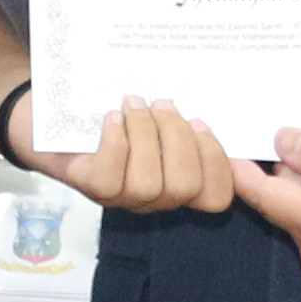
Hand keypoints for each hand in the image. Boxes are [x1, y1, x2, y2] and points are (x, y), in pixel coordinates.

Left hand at [33, 93, 242, 214]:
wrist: (56, 116)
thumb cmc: (119, 117)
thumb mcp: (160, 121)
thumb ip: (198, 134)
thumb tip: (244, 153)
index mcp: (180, 180)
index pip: (216, 198)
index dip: (225, 171)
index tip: (205, 121)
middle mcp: (155, 197)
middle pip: (186, 187)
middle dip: (177, 138)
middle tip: (162, 103)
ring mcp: (123, 197)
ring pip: (149, 183)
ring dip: (144, 134)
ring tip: (133, 103)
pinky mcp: (92, 187)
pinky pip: (111, 175)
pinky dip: (115, 141)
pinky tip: (111, 118)